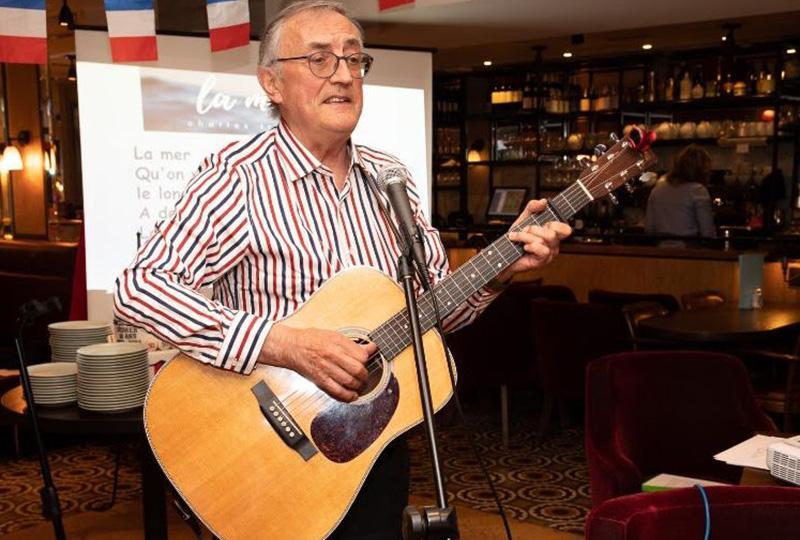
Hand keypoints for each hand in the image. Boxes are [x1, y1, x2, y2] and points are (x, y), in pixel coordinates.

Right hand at [258, 324, 375, 401]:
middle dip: (365, 374)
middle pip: (357, 369)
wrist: (291, 347)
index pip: (361, 355)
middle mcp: (332, 356)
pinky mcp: (320, 380)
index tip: (366, 360)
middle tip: (365, 374)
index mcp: (337, 342)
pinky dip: (348, 396)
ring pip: (349, 381)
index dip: (367, 359)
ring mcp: (326, 369)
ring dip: (359, 386)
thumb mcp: (334, 335)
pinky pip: (337, 391)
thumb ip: (353, 344)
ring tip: (360, 384)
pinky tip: (352, 395)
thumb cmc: (311, 339)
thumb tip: (371, 348)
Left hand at [496, 199, 571, 281]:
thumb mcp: (523, 219)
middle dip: (533, 229)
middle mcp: (553, 243)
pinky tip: (524, 247)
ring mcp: (549, 253)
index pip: (565, 228)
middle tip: (523, 230)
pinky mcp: (543, 261)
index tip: (545, 222)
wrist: (504, 254)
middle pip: (553, 232)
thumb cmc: (515, 239)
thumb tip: (543, 201)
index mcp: (551, 232)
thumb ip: (532, 208)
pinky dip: (531, 246)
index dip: (557, 224)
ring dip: (526, 237)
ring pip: (544, 240)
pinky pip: (543, 250)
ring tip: (518, 238)